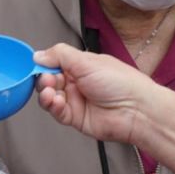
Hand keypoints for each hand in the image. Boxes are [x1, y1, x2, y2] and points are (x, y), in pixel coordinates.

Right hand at [34, 43, 172, 147]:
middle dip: (44, 79)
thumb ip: (60, 55)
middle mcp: (78, 83)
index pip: (54, 63)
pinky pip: (57, 112)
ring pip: (50, 97)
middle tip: (47, 79)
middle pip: (49, 81)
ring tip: (49, 91)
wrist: (136, 110)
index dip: (44, 65)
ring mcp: (76, 101)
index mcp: (81, 66)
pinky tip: (55, 101)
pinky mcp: (76, 118)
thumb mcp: (87, 61)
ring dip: (45, 93)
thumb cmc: (121, 82)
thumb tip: (38, 55)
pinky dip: (52, 106)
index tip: (38, 65)